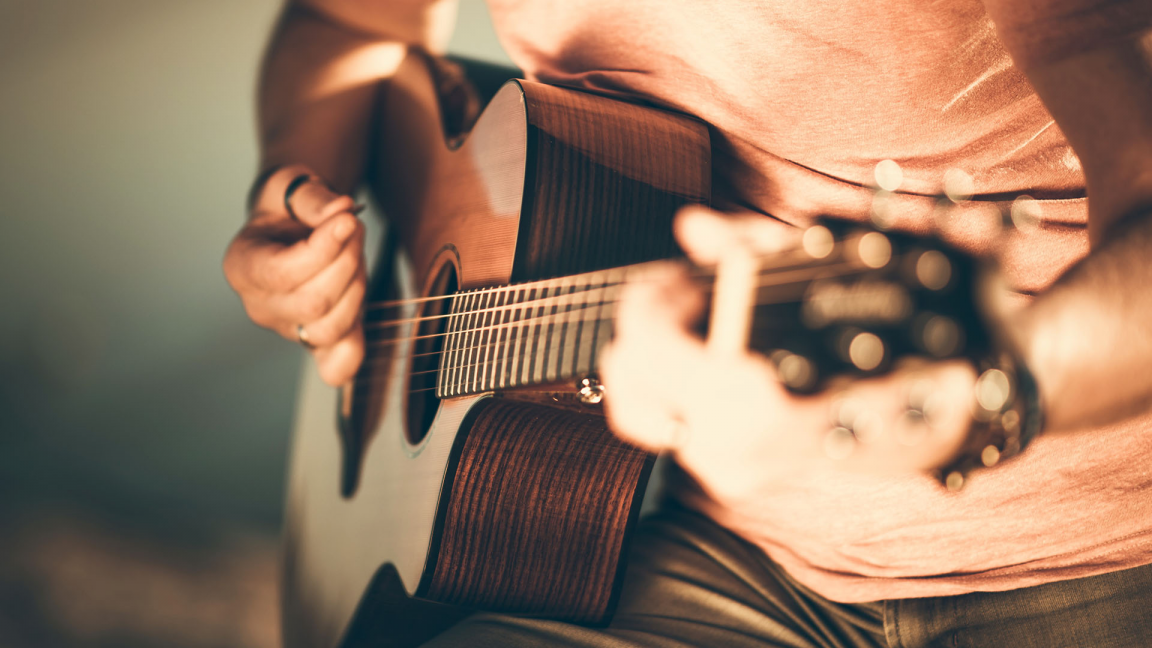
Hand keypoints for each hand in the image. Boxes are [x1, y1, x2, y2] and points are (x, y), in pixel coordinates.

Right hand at [224, 166, 366, 385]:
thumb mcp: (292, 185)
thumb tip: (340, 210)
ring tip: (356, 253)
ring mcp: (287, 329)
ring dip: (358, 288)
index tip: (349, 219)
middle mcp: (259, 305)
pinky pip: (335, 365)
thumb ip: (313, 196)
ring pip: (331, 328)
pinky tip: (362, 319)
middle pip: (312, 304)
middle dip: (347, 263)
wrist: (293, 225)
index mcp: (242, 266)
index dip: (324, 248)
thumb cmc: (288, 207)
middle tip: (355, 227)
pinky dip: (353, 351)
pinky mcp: (315, 342)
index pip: (282, 273)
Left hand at [599, 207, 977, 502]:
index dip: (653, 296)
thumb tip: (692, 227)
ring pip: (637, 404)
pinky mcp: (732, 476)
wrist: (963, 414)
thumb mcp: (836, 272)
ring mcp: (730, 472)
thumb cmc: (906, 334)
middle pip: (626, 377)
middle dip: (651, 318)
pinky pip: (668, 422)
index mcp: (753, 407)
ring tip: (707, 314)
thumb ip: (753, 249)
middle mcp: (731, 453)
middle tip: (691, 284)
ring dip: (658, 347)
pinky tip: (720, 346)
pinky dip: (677, 377)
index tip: (681, 270)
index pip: (647, 347)